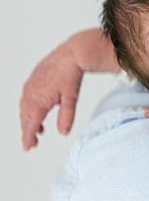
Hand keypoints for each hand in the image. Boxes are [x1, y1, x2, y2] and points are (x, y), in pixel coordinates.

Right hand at [19, 29, 115, 148]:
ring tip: (38, 130)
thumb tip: (63, 132)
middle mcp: (31, 93)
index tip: (28, 147)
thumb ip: (66, 116)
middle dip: (28, 131)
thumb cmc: (71, 73)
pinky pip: (26, 98)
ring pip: (24, 109)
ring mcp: (30, 86)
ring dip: (28, 120)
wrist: (72, 53)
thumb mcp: (71, 98)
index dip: (28, 137)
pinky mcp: (32, 80)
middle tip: (32, 143)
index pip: (30, 124)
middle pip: (25, 118)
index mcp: (39, 100)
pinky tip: (37, 112)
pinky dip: (29, 109)